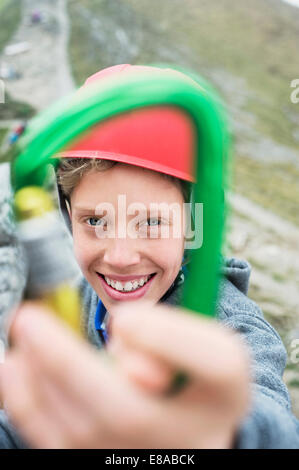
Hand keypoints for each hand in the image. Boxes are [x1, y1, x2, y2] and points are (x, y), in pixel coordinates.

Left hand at [0, 301, 250, 447]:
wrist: (186, 430)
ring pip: (80, 427)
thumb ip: (169, 328)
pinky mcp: (99, 468)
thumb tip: (120, 329)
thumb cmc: (187, 374)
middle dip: (67, 361)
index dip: (169, 337)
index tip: (122, 318)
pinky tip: (12, 364)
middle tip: (28, 318)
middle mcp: (190, 438)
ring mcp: (142, 462)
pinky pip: (55, 442)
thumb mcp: (197, 343)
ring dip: (40, 373)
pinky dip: (26, 403)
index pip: (219, 365)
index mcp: (226, 395)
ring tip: (24, 329)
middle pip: (127, 410)